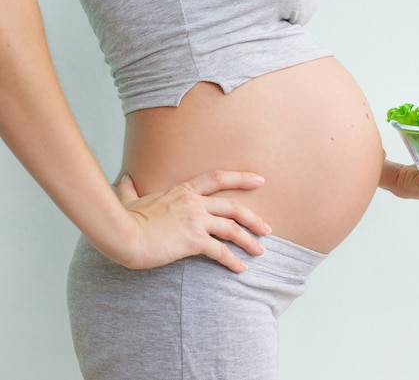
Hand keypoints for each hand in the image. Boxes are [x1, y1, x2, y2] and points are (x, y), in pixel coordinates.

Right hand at [112, 171, 270, 271]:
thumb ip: (130, 189)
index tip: (260, 180)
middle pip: (233, 207)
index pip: (218, 178)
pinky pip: (221, 251)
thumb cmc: (124, 219)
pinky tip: (240, 269)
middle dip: (253, 218)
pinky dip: (233, 261)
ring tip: (260, 251)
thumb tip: (125, 179)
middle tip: (267, 228)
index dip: (241, 178)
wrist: (122, 235)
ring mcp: (196, 221)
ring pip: (232, 228)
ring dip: (249, 241)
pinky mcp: (194, 240)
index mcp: (183, 191)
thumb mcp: (130, 199)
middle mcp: (194, 203)